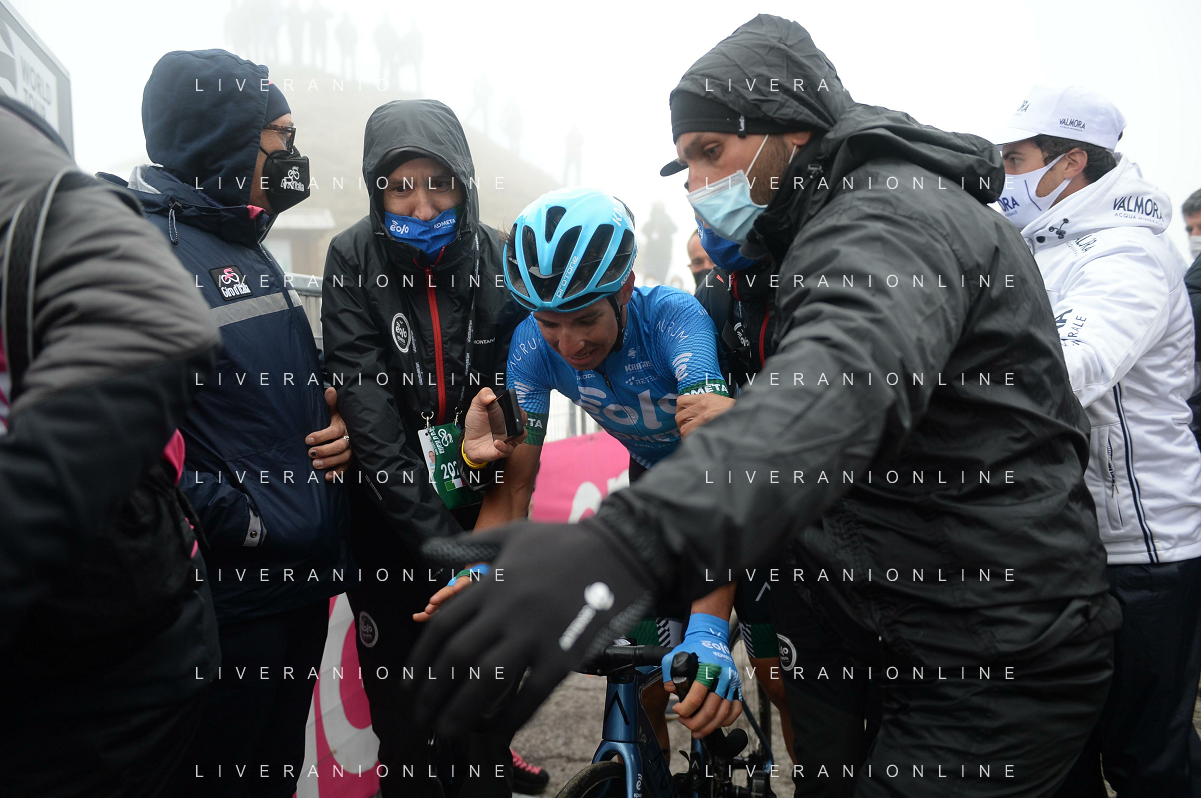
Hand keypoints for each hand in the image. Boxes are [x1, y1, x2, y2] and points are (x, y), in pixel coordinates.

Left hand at [306, 387, 351, 480]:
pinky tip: (327, 477)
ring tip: (315, 465)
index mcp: (343, 426)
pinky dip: (337, 474)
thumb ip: (331, 402)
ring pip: (343, 458)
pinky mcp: (350, 461)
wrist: (352, 428)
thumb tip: (330, 389)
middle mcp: (349, 439)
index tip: (308, 439)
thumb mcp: (336, 410)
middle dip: (325, 450)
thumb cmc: (339, 419)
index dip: (321, 436)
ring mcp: (351, 451)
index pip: (333, 432)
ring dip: (329, 462)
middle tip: (310, 453)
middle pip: (339, 446)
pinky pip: (346, 468)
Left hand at [409, 519, 655, 736]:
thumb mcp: (513, 533)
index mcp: (492, 585)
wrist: (620, 552)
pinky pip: (530, 694)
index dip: (420, 660)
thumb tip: (428, 549)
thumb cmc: (566, 542)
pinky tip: (498, 732)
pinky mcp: (563, 654)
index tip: (410, 683)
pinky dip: (510, 717)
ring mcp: (535, 634)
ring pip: (486, 680)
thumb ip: (469, 545)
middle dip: (433, 692)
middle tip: (422, 716)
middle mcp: (506, 612)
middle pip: (457, 658)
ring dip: (462, 711)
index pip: (443, 627)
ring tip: (449, 731)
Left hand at [463, 387, 527, 464]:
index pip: (519, 409)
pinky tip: (497, 442)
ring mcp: (508, 438)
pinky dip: (504, 446)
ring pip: (522, 436)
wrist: (468, 440)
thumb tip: (491, 396)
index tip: (513, 405)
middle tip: (514, 416)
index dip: (518, 407)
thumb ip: (483, 396)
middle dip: (522, 418)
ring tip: (510, 431)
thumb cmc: (476, 423)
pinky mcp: (502, 450)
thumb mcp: (476, 406)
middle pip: (524, 421)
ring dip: (518, 433)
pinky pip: (508, 449)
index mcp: (507, 414)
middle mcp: (510, 426)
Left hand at [662, 613, 742, 736]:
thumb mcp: (674, 655)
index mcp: (708, 668)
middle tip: (685, 723)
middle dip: (696, 722)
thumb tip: (672, 690)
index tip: (677, 710)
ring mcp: (732, 682)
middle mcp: (723, 676)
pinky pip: (736, 709)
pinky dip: (727, 721)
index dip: (685, 709)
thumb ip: (669, 674)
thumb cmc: (693, 648)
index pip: (697, 697)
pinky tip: (714, 724)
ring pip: (724, 713)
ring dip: (709, 727)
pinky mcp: (737, 687)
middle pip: (711, 709)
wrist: (712, 638)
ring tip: (697, 730)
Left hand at [676, 393, 735, 437]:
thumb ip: (703, 403)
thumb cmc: (731, 409)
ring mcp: (704, 417)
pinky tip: (693, 441)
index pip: (681, 401)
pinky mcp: (708, 426)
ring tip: (688, 437)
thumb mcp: (716, 399)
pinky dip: (690, 439)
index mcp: (704, 397)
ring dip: (684, 434)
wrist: (744, 413)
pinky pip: (692, 434)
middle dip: (679, 425)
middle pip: (679, 416)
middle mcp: (702, 406)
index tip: (682, 415)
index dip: (678, 410)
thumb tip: (692, 412)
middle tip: (684, 428)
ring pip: (684, 428)